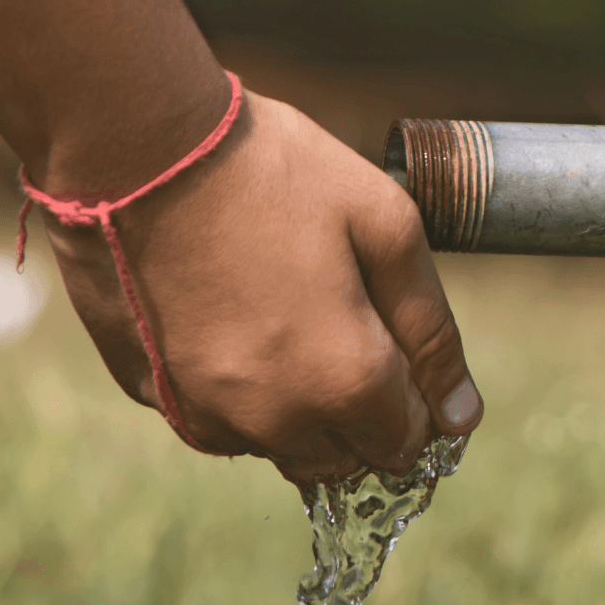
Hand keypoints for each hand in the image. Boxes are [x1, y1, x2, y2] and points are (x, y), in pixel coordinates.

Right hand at [38, 89, 482, 486]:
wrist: (141, 145)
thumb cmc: (276, 173)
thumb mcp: (384, 226)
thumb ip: (431, 329)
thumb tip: (463, 418)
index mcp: (344, 380)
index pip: (407, 443)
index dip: (418, 397)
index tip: (399, 341)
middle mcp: (274, 420)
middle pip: (347, 458)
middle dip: (365, 409)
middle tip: (350, 321)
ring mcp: (205, 413)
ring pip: (284, 448)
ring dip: (305, 406)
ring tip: (292, 311)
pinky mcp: (154, 396)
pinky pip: (223, 425)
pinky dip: (245, 395)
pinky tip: (241, 321)